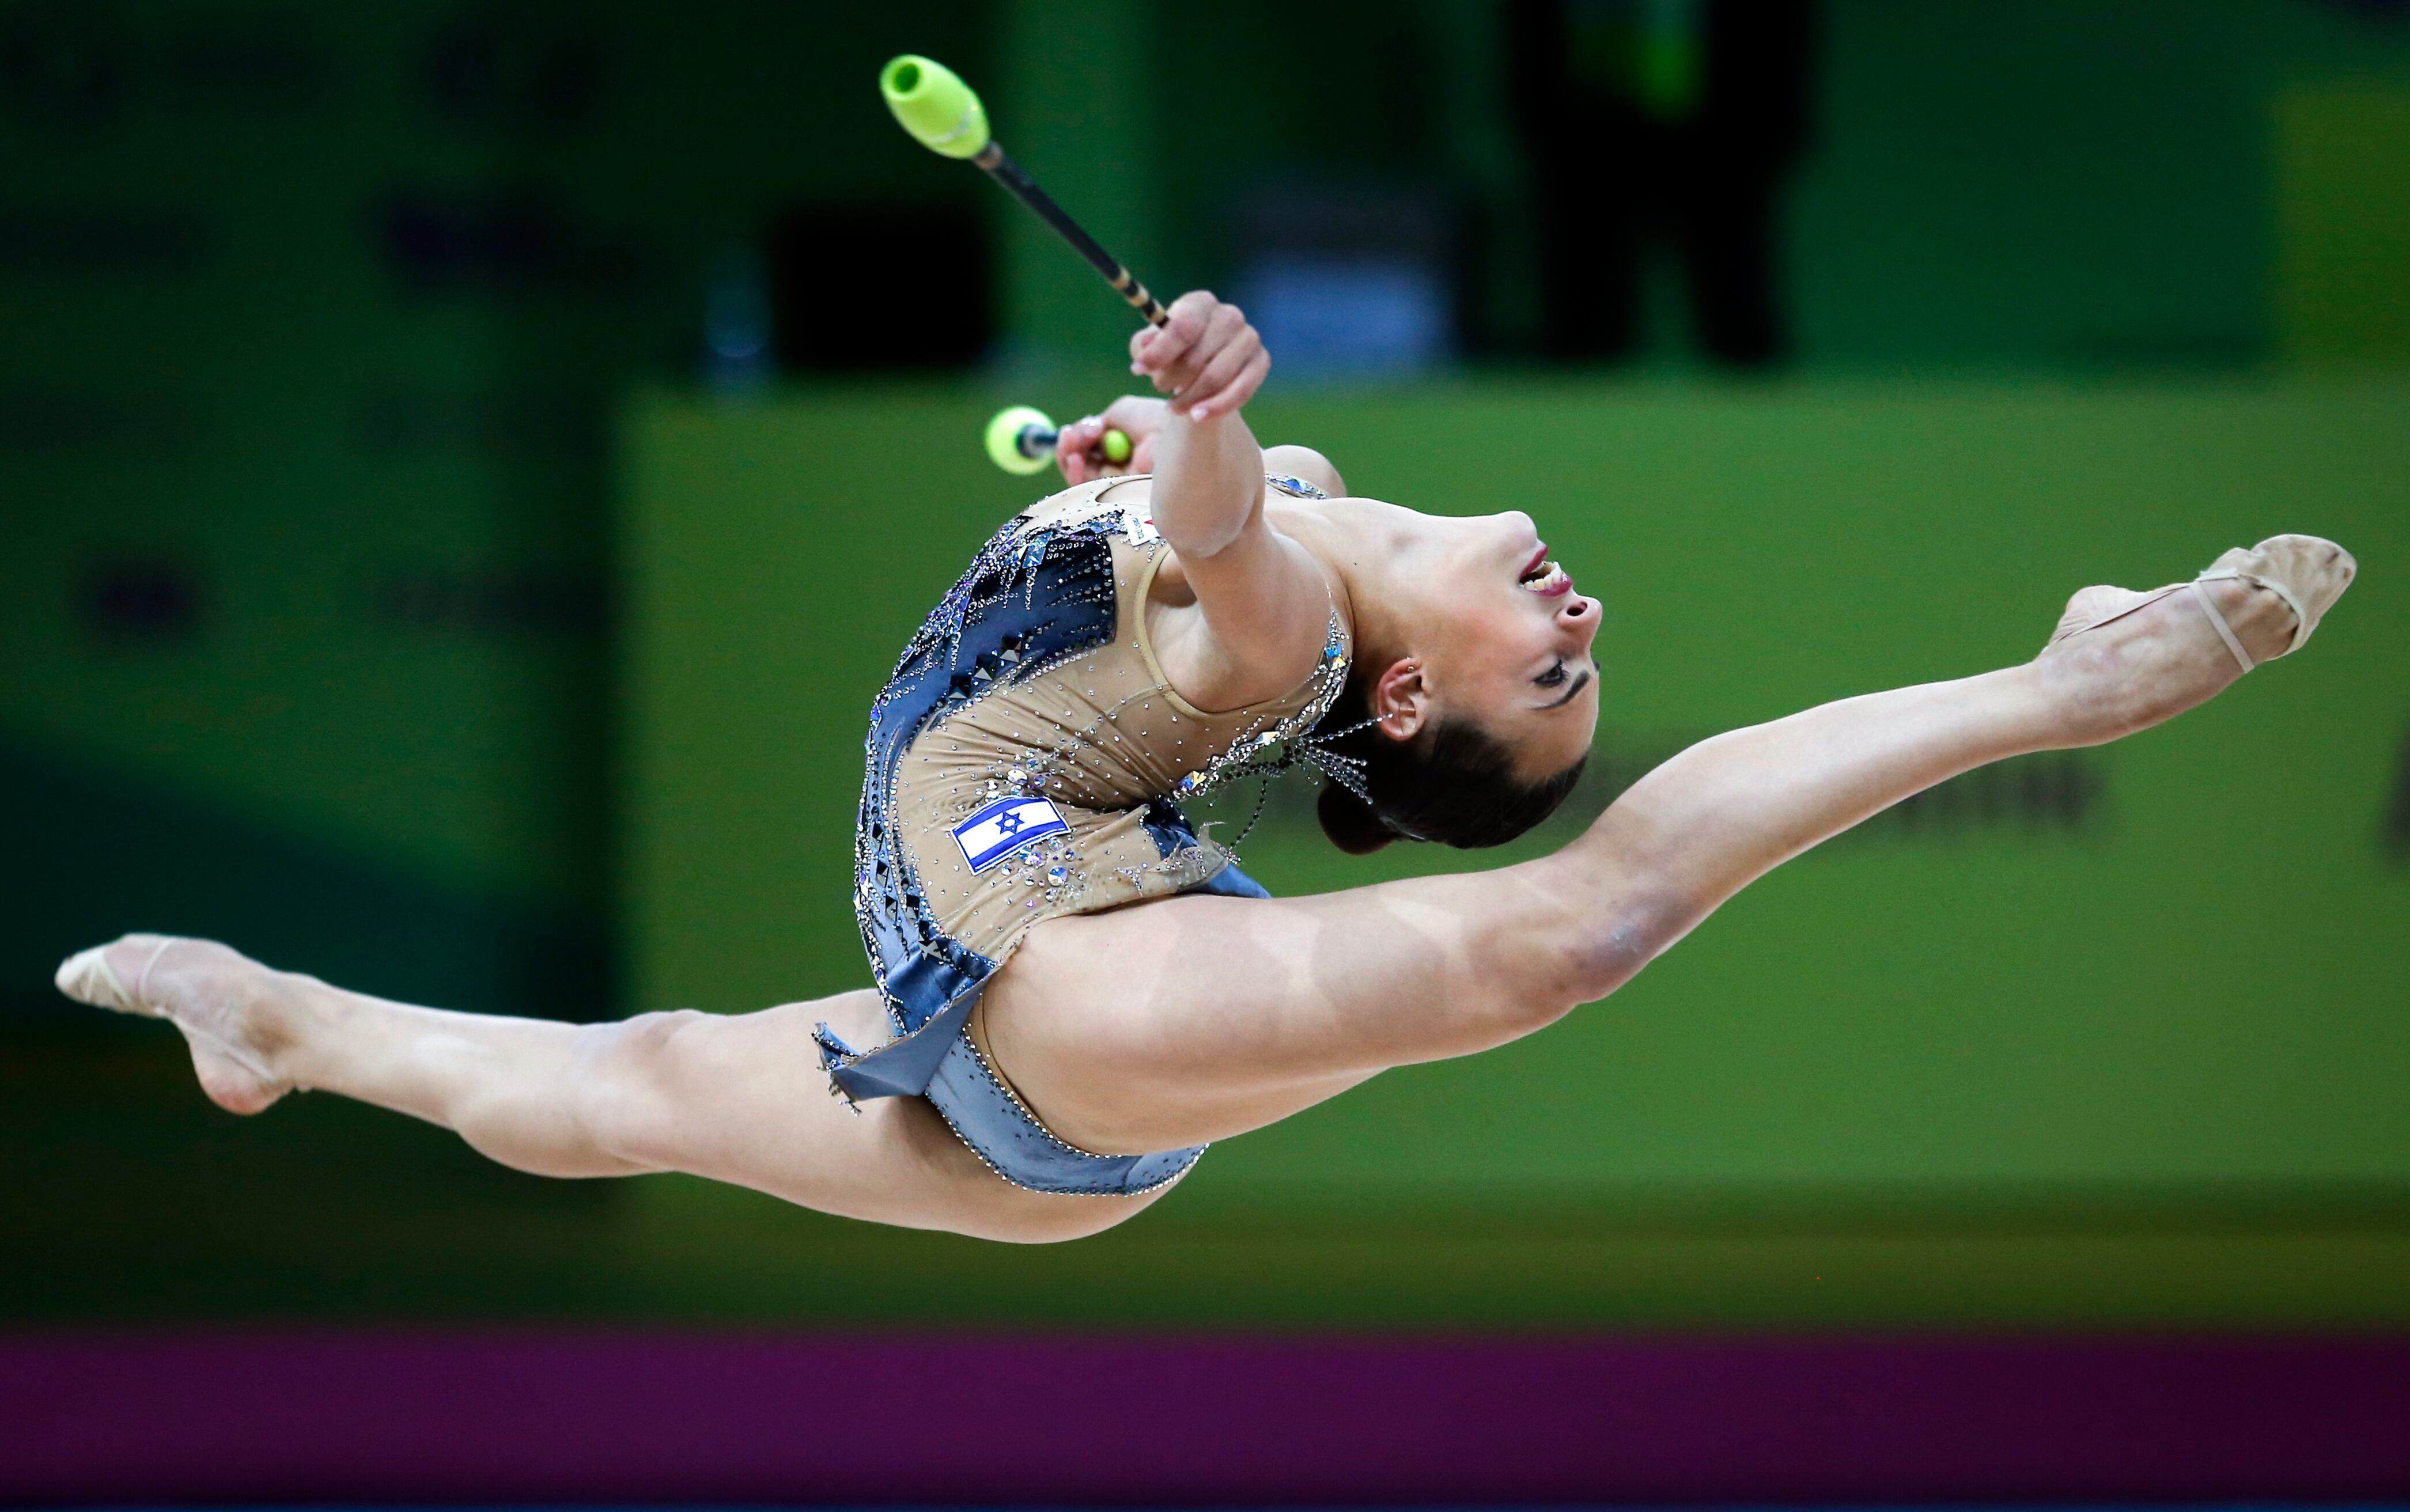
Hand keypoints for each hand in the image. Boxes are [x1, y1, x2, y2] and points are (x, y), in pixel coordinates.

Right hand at [1055, 395, 1165, 484]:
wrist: (1170, 439)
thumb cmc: (1153, 420)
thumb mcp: (1122, 411)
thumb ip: (1101, 422)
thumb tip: (1088, 433)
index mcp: (1126, 445)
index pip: (1094, 446)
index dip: (1083, 435)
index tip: (1089, 424)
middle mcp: (1122, 466)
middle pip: (1083, 462)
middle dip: (1072, 445)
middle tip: (1070, 433)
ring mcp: (1118, 483)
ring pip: (1081, 475)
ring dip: (1069, 455)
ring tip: (1070, 440)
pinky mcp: (1115, 498)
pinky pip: (1086, 491)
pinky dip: (1074, 473)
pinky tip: (1074, 459)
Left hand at [1129, 290, 1269, 422]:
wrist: (1205, 363)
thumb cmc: (1174, 351)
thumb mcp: (1153, 345)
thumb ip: (1144, 345)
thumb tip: (1145, 348)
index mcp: (1201, 303)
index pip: (1182, 328)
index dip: (1159, 352)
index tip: (1137, 370)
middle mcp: (1229, 315)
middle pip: (1195, 358)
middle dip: (1170, 379)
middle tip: (1159, 386)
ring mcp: (1249, 338)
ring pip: (1215, 378)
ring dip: (1189, 398)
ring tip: (1174, 406)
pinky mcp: (1261, 361)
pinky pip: (1240, 392)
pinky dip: (1215, 408)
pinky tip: (1197, 416)